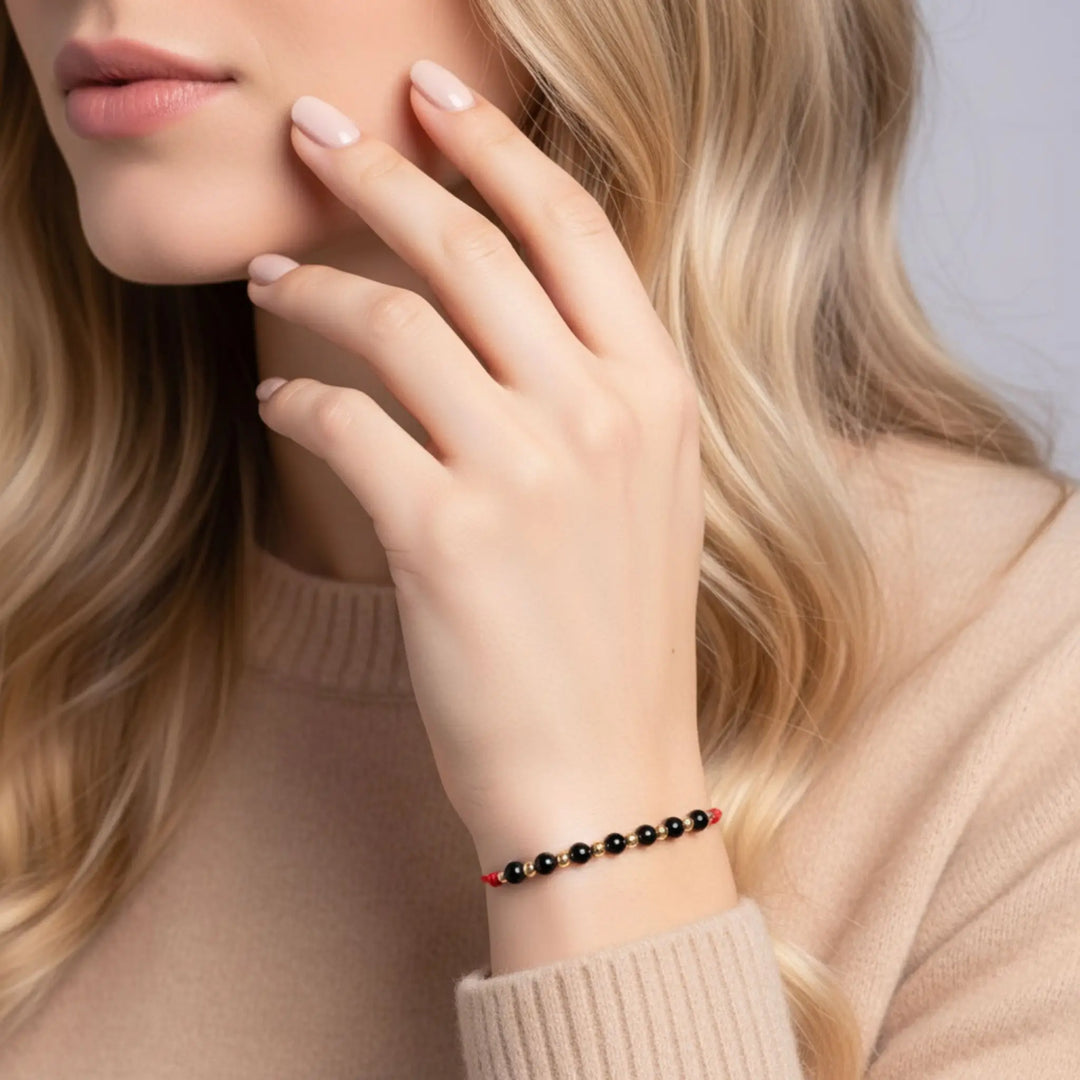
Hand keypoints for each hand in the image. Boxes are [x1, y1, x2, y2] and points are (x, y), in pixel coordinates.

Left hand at [247, 60, 708, 854]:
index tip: (434, 95)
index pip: (573, 228)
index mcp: (659, 396)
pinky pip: (345, 422)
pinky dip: (295, 398)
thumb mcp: (646, 495)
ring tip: (269, 270)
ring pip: (395, 323)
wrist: (604, 773)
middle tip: (315, 130)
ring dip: (315, 285)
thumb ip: (597, 390)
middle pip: (473, 248)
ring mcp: (526, 474)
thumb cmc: (617, 636)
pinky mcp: (444, 537)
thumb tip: (509, 304)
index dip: (496, 146)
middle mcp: (600, 417)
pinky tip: (276, 398)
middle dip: (382, 170)